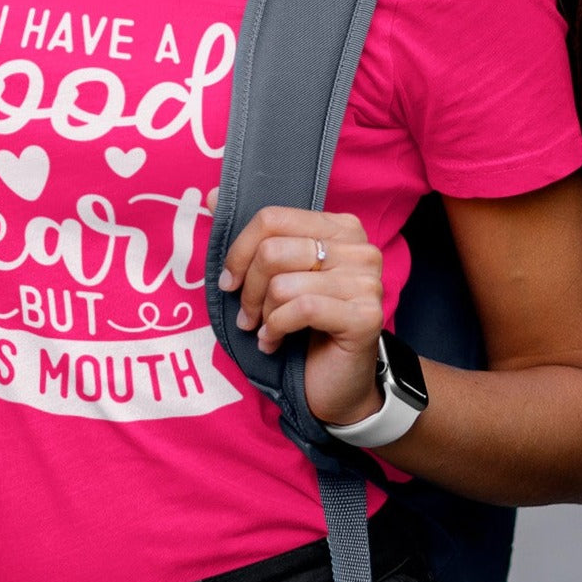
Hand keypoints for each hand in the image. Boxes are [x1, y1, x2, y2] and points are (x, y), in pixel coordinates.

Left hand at [218, 201, 384, 426]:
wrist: (338, 383)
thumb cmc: (306, 328)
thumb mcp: (277, 276)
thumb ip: (252, 238)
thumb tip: (213, 198)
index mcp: (340, 228)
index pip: (273, 218)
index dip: (239, 251)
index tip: (229, 280)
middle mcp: (360, 248)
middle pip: (273, 250)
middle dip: (249, 289)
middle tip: (247, 315)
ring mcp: (368, 281)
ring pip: (283, 283)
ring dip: (263, 314)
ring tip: (266, 330)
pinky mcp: (366, 315)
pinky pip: (301, 309)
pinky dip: (277, 329)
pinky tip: (274, 342)